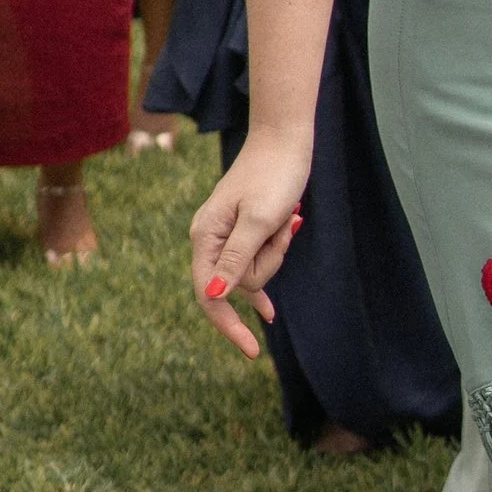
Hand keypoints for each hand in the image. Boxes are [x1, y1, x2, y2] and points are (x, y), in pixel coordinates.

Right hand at [188, 128, 309, 357]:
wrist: (286, 139)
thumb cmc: (274, 176)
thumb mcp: (258, 221)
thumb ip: (235, 260)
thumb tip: (213, 296)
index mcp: (205, 236)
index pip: (210, 296)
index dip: (230, 326)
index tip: (254, 352)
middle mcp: (210, 238)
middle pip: (237, 283)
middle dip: (267, 265)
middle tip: (284, 227)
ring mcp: (226, 235)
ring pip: (252, 271)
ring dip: (276, 251)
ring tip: (286, 219)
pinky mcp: (244, 230)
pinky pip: (254, 264)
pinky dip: (266, 271)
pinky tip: (268, 312)